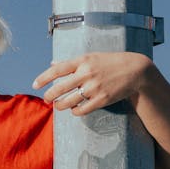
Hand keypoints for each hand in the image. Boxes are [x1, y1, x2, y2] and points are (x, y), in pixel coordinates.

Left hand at [33, 51, 154, 114]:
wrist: (135, 71)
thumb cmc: (110, 63)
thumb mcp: (91, 57)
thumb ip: (71, 62)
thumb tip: (52, 63)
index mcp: (83, 60)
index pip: (57, 69)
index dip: (43, 78)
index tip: (34, 84)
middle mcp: (87, 73)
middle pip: (59, 88)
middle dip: (49, 96)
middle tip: (46, 99)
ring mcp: (94, 88)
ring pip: (68, 102)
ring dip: (60, 106)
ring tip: (58, 105)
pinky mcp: (101, 100)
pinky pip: (80, 110)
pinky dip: (74, 111)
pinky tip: (74, 109)